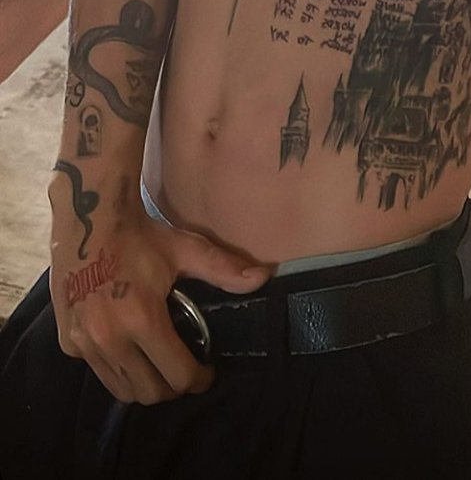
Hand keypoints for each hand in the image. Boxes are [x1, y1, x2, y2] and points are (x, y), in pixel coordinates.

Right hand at [50, 203, 274, 404]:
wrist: (89, 216)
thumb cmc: (140, 235)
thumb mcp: (185, 250)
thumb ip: (224, 268)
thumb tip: (264, 276)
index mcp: (142, 320)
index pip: (176, 375)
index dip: (197, 379)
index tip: (206, 373)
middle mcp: (110, 338)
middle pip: (149, 392)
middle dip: (172, 387)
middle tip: (183, 370)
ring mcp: (85, 342)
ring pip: (121, 389)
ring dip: (144, 384)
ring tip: (157, 364)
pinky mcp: (67, 341)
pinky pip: (98, 370)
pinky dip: (115, 367)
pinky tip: (127, 346)